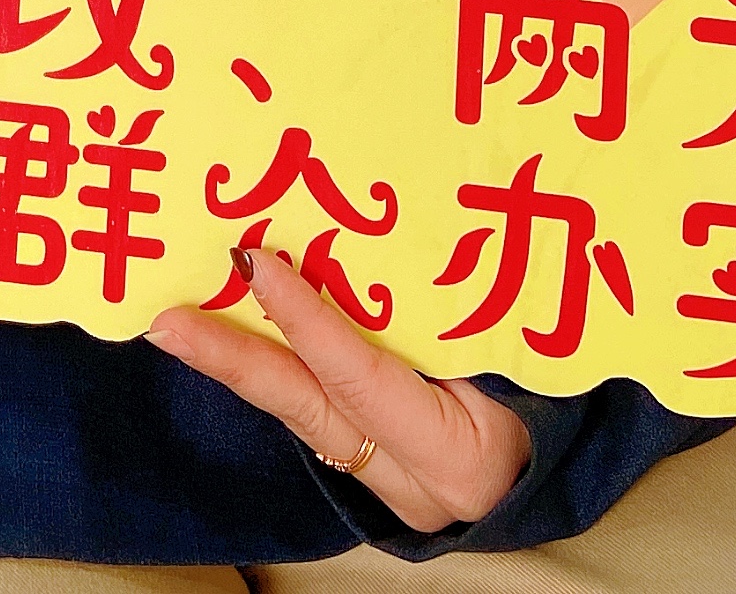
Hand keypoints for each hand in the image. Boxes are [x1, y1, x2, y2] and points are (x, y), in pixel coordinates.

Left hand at [147, 246, 531, 535]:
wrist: (570, 478)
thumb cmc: (562, 404)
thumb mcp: (521, 363)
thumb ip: (454, 322)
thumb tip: (377, 250)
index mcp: (457, 456)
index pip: (361, 377)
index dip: (307, 319)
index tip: (256, 263)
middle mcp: (411, 484)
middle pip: (305, 407)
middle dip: (230, 360)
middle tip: (165, 321)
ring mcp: (388, 485)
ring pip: (301, 414)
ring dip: (240, 364)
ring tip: (179, 323)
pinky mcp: (375, 472)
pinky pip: (316, 415)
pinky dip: (277, 371)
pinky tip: (236, 337)